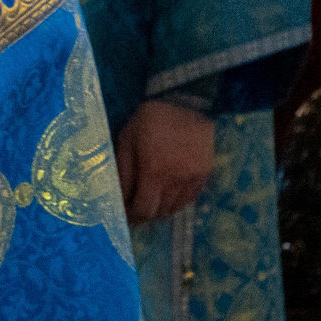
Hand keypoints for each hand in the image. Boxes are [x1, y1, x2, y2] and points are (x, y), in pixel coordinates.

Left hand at [116, 100, 215, 223]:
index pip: (143, 209)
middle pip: (158, 213)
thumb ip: (122, 169)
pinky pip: (188, 200)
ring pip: (173, 209)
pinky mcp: (205, 177)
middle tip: (132, 210)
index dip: (131, 217)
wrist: (190, 103)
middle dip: (143, 215)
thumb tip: (116, 195)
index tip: (122, 215)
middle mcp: (175, 182)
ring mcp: (193, 181)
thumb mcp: (128, 138)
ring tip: (147, 203)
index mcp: (154, 171)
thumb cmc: (152, 119)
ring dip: (158, 211)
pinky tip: (165, 196)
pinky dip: (174, 203)